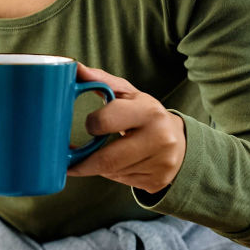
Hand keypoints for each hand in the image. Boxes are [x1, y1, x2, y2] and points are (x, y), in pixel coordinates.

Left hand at [64, 62, 186, 194]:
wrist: (179, 140)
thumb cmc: (143, 113)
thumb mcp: (127, 93)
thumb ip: (99, 80)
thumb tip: (73, 67)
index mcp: (149, 111)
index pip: (106, 121)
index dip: (91, 125)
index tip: (88, 126)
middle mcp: (160, 138)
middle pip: (106, 159)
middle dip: (84, 162)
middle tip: (70, 160)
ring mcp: (161, 163)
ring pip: (112, 172)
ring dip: (98, 168)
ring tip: (99, 157)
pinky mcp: (158, 181)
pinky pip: (122, 181)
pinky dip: (112, 174)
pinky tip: (118, 164)